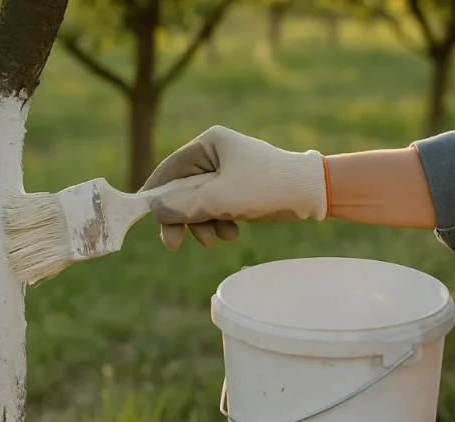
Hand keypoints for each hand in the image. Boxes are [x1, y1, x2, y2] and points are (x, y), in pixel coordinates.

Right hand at [140, 125, 328, 250]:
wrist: (312, 194)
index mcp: (210, 144)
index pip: (170, 169)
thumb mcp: (219, 199)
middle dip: (184, 217)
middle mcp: (216, 155)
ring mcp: (228, 173)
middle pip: (183, 190)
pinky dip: (219, 223)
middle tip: (174, 244)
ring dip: (204, 224)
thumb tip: (154, 209)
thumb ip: (184, 206)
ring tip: (220, 237)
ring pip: (200, 203)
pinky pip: (217, 208)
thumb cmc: (266, 187)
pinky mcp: (239, 190)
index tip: (142, 215)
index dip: (154, 192)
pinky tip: (233, 232)